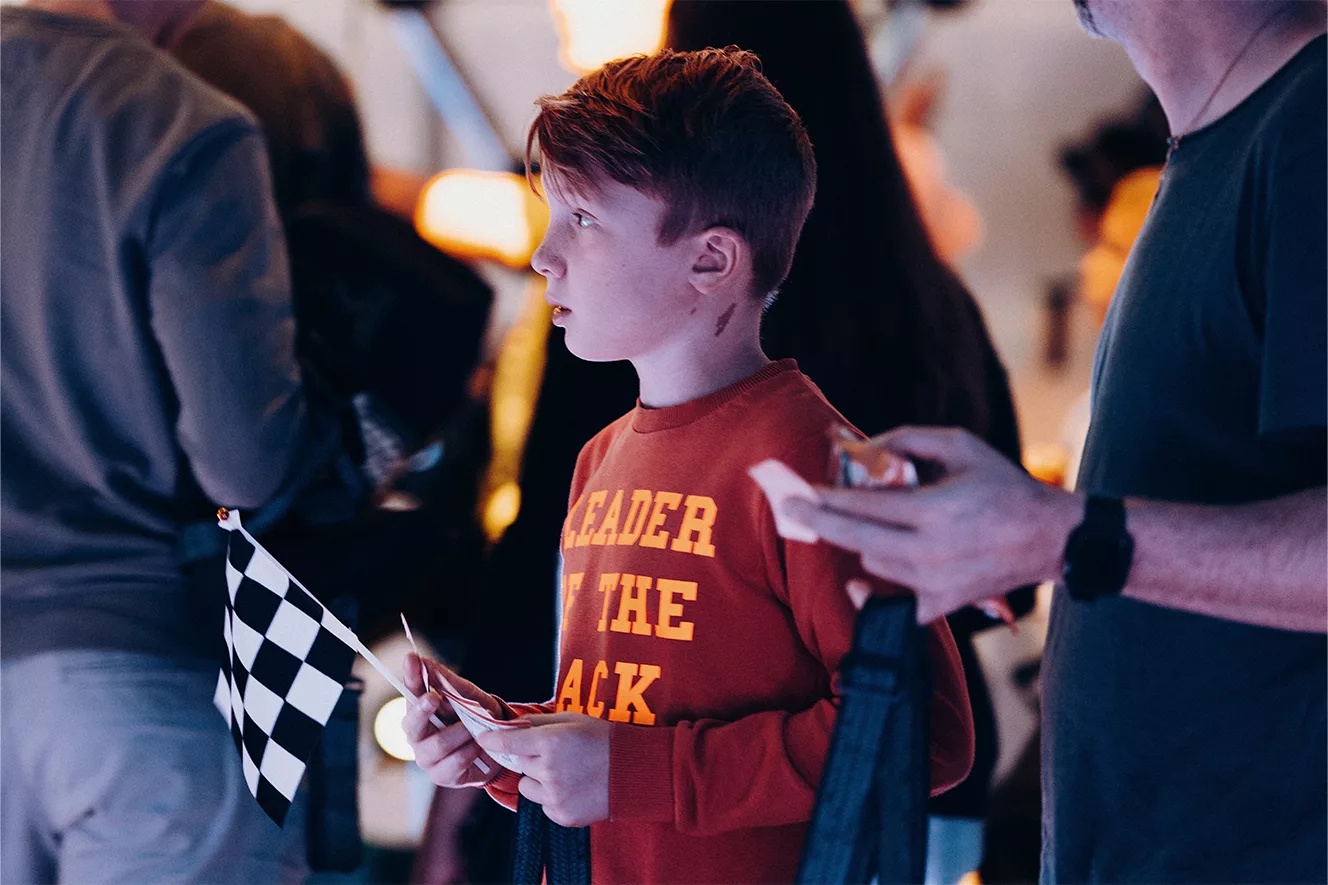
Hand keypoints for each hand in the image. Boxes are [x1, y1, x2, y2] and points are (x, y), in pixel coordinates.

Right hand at [401, 652, 501, 787]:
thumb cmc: (477, 718)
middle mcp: (417, 735)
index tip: (412, 659)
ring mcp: (426, 757)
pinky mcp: (440, 775)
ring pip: (438, 743)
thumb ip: (449, 683)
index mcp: (421, 711)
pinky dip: (470, 750)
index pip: (411, 691)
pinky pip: (454, 761)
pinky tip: (479, 745)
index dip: (410, 676)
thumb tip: (427, 662)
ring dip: (460, 733)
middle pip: (411, 723)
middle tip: (434, 698)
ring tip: (474, 728)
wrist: (498, 748)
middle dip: (422, 709)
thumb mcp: (469, 696)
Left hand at [475, 713, 610, 826]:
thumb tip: (513, 724)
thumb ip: (540, 722)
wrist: (635, 772)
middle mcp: (548, 770)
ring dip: (539, 780)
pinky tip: (575, 788)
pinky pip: (542, 805)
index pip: (508, 742)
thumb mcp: (573, 720)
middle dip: (531, 758)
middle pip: (520, 764)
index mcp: (550, 742)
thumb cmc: (604, 740)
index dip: (492, 740)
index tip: (483, 738)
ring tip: (568, 773)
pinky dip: (552, 798)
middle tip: (558, 754)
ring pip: (528, 787)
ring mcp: (554, 796)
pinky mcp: (560, 815)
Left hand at [783, 427, 1079, 623]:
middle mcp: (931, 551)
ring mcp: (936, 583)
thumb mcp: (960, 445)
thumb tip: (863, 448)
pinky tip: (856, 585)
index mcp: (935, 510)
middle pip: (856, 540)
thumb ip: (908, 439)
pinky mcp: (944, 604)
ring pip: (872, 563)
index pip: (865, 506)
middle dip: (817, 521)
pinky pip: (895, 607)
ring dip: (861, 542)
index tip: (802, 488)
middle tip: (790, 507)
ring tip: (863, 523)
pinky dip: (874, 596)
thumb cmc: (1002, 484)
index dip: (828, 497)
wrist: (1049, 538)